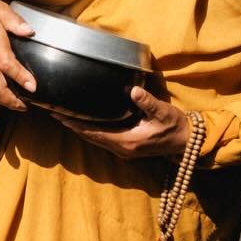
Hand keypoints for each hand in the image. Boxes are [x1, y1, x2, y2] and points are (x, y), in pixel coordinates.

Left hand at [54, 86, 189, 160]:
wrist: (186, 142)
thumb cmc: (174, 126)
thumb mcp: (163, 112)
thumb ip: (148, 102)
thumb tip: (134, 91)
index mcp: (127, 141)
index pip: (96, 133)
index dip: (78, 125)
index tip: (62, 116)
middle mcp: (121, 148)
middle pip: (90, 137)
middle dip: (73, 125)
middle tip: (54, 112)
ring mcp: (123, 149)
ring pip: (95, 139)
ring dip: (79, 128)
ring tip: (62, 116)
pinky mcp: (126, 146)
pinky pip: (102, 138)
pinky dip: (90, 130)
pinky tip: (82, 122)